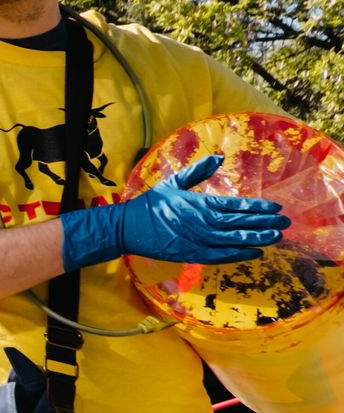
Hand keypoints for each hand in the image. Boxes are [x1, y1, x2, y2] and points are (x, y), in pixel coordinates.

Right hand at [60, 153, 287, 269]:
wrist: (128, 228)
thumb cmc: (150, 204)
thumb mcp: (173, 182)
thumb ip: (198, 171)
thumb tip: (218, 157)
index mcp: (200, 203)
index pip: (237, 205)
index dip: (258, 206)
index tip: (276, 207)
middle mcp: (203, 222)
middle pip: (241, 222)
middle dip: (265, 222)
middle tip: (285, 222)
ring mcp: (199, 239)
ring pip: (235, 239)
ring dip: (257, 238)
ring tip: (276, 237)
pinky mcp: (192, 254)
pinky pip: (221, 255)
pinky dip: (239, 254)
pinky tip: (255, 253)